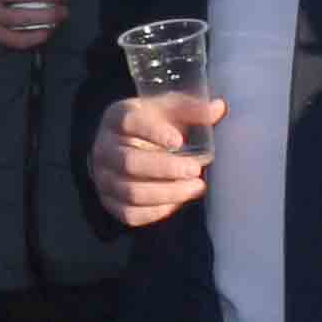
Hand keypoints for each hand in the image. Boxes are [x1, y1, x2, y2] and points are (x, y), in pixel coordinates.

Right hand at [92, 93, 223, 226]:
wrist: (123, 146)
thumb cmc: (152, 124)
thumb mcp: (168, 109)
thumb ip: (191, 108)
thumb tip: (218, 108)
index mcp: (116, 118)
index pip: (128, 122)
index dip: (153, 132)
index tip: (179, 141)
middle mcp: (104, 148)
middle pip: (128, 162)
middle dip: (166, 169)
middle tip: (195, 169)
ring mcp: (103, 177)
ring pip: (131, 192)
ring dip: (167, 193)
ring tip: (196, 187)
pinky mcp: (108, 201)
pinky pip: (129, 214)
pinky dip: (156, 211)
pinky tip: (177, 202)